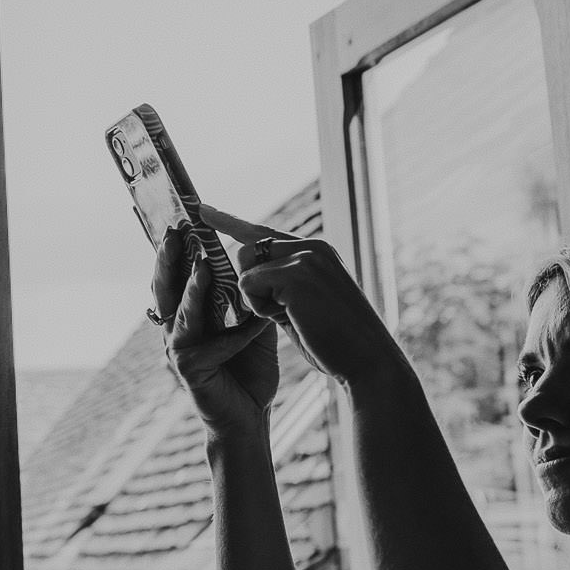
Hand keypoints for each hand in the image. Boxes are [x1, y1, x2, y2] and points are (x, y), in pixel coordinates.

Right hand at [151, 223, 278, 437]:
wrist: (250, 417)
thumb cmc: (249, 369)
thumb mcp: (252, 325)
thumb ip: (247, 298)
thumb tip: (255, 261)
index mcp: (189, 314)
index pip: (179, 274)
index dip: (177, 248)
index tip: (181, 218)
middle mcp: (177, 327)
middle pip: (166, 286)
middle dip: (168, 257)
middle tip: (173, 230)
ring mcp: (178, 349)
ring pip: (179, 312)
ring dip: (191, 288)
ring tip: (202, 265)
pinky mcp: (188, 370)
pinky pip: (205, 346)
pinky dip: (227, 335)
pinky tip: (248, 326)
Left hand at [196, 204, 413, 390]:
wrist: (368, 361)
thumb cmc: (336, 342)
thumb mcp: (304, 305)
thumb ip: (279, 285)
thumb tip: (246, 276)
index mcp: (316, 251)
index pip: (264, 232)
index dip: (230, 221)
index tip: (201, 208)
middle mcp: (312, 247)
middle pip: (247, 248)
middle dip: (250, 284)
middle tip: (283, 312)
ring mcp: (305, 257)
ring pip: (246, 266)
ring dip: (257, 298)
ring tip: (293, 315)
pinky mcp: (296, 274)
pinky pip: (249, 284)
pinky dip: (261, 307)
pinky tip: (293, 318)